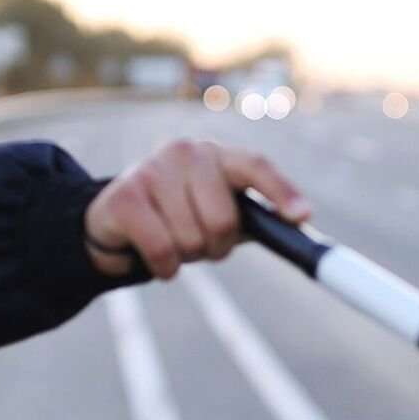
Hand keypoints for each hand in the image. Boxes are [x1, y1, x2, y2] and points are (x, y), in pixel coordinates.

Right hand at [84, 139, 310, 278]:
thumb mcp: (220, 211)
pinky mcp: (124, 196)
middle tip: (202, 244)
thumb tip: (299, 227)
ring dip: (186, 257)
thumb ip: (257, 217)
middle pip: (223, 220)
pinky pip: (162, 250)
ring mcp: (152, 169)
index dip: (280, 191)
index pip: (255, 166)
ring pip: (190, 240)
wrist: (116, 220)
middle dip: (215, 246)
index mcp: (218, 154)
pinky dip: (165, 267)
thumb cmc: (180, 215)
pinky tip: (156, 257)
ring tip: (173, 242)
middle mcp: (186, 152)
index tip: (302, 216)